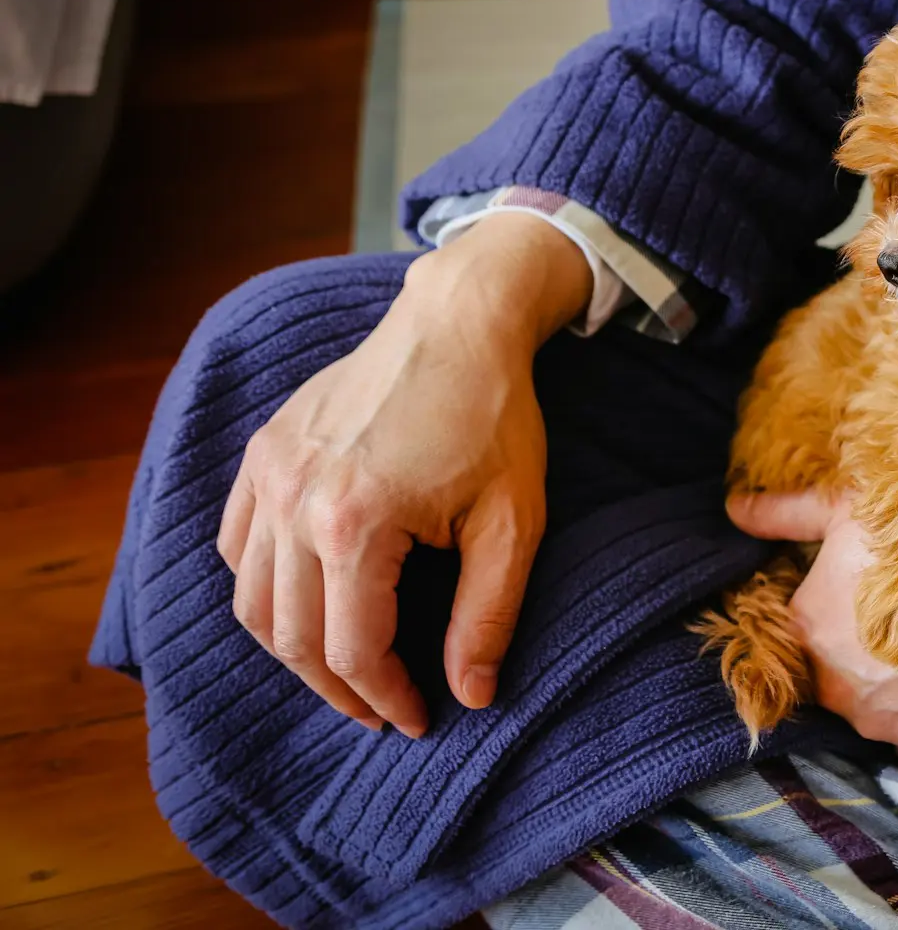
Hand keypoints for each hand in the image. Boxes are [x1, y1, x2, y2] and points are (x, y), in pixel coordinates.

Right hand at [217, 213, 592, 735]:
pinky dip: (263, 589)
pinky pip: (238, 545)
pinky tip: (308, 603)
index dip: (388, 698)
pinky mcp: (263, 452)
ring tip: (347, 671)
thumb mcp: (514, 521)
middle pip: (294, 638)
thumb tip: (471, 696)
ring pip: (253, 601)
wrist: (458, 323)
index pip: (353, 650)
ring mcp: (269, 474)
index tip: (423, 719)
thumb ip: (487, 616)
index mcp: (355, 523)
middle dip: (341, 690)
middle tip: (384, 711)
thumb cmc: (495, 418)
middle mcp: (294, 501)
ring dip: (295, 650)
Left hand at [728, 489, 897, 760]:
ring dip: (894, 688)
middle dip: (860, 655)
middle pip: (834, 677)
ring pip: (874, 710)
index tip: (865, 598)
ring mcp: (883, 724)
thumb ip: (784, 513)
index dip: (833, 615)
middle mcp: (834, 688)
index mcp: (806, 631)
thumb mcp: (849, 508)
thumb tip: (732, 507)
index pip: (800, 635)